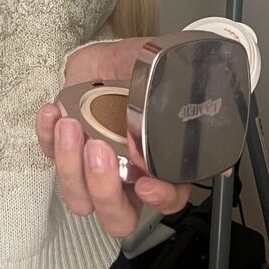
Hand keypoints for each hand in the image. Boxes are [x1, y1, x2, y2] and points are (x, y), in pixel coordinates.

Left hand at [35, 39, 232, 239]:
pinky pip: (48, 153)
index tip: (145, 180)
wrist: (126, 55)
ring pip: (76, 193)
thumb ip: (198, 126)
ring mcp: (92, 163)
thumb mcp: (177, 96)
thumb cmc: (155, 79)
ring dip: (68, 164)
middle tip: (99, 150)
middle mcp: (125, 176)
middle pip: (113, 214)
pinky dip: (46, 136)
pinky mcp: (65, 143)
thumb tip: (222, 159)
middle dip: (102, 188)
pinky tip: (53, 113)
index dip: (156, 198)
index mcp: (158, 171)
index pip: (163, 203)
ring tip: (70, 125)